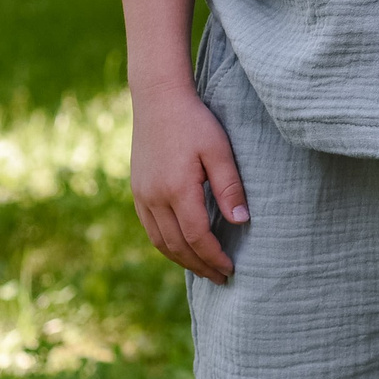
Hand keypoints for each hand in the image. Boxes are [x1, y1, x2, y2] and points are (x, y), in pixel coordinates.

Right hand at [128, 80, 248, 283]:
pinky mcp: (137, 191)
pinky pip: (150, 229)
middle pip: (177, 246)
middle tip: (221, 278)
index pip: (197, 237)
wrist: (158, 99)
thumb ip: (230, 187)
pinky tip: (182, 248)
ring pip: (160, 241)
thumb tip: (241, 222)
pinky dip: (167, 245)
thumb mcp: (219, 150)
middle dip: (200, 265)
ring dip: (182, 260)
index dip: (214, 257)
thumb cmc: (195, 122)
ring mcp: (142, 196)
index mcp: (177, 190)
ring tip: (203, 269)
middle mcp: (154, 198)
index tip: (231, 269)